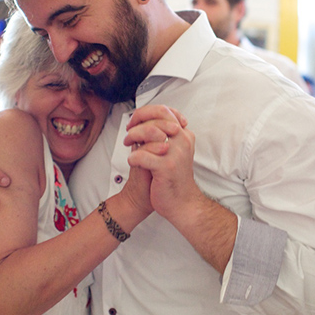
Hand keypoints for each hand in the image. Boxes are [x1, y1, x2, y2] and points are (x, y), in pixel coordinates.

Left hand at [123, 106, 198, 224]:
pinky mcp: (166, 167)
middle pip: (157, 117)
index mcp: (185, 135)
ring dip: (133, 137)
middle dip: (137, 122)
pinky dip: (133, 157)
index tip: (135, 122)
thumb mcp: (173, 152)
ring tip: (129, 145)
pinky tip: (133, 162)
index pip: (164, 111)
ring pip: (149, 132)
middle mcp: (183, 140)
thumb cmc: (173, 178)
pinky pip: (142, 155)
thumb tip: (142, 121)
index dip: (145, 113)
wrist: (182, 204)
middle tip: (129, 133)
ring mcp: (176, 153)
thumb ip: (162, 136)